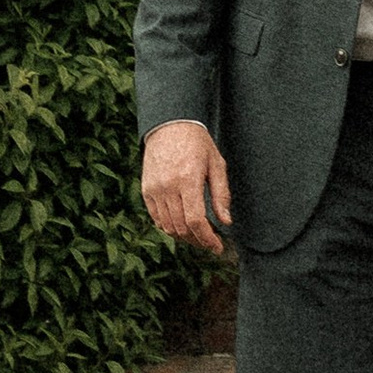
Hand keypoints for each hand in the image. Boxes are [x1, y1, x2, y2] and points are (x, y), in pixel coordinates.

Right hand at [142, 117, 232, 256]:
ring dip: (184, 236)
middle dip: (198, 241)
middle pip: (181, 228)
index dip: (207, 239)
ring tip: (197, 236)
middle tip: (210, 243)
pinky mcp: (146, 189)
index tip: (217, 247)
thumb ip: (221, 194)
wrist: (170, 125)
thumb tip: (226, 222)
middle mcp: (168, 186)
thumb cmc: (197, 143)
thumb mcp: (216, 164)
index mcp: (188, 179)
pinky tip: (181, 225)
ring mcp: (154, 188)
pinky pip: (156, 218)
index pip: (196, 221)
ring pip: (167, 226)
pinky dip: (169, 227)